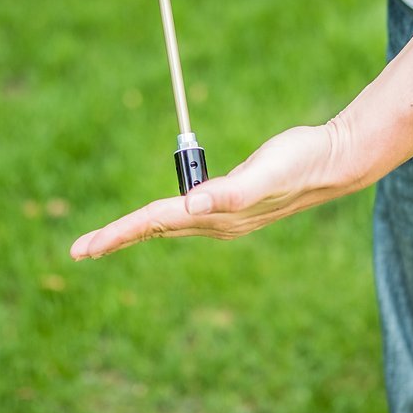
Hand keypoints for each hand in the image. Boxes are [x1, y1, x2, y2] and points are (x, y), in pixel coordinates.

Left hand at [70, 123, 353, 259]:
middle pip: (154, 229)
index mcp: (215, 215)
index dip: (118, 232)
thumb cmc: (300, 161)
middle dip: (116, 238)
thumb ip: (231, 191)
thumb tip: (192, 207)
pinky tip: (160, 218)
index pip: (154, 222)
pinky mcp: (231, 205)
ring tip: (104, 240)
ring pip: (167, 225)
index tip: (84, 249)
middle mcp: (215, 222)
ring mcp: (223, 217)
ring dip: (135, 232)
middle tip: (79, 251)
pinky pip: (185, 215)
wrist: (334, 163)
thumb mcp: (265, 172)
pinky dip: (161, 218)